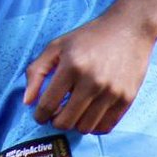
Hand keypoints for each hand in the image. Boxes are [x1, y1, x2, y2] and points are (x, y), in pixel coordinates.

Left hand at [22, 10, 155, 135]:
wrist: (129, 29)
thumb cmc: (89, 37)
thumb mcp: (57, 46)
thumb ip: (36, 72)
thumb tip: (27, 102)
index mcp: (72, 67)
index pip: (47, 105)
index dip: (40, 115)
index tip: (41, 114)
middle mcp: (92, 81)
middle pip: (65, 122)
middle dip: (56, 121)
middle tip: (58, 113)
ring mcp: (111, 92)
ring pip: (85, 128)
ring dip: (75, 124)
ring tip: (75, 111)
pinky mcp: (126, 98)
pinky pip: (105, 127)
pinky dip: (94, 125)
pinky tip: (90, 112)